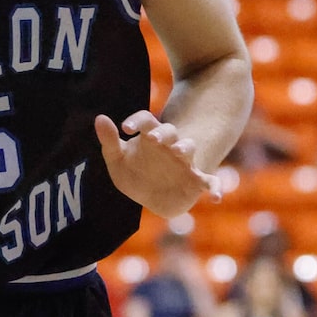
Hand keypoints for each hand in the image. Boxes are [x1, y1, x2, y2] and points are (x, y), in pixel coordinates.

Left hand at [95, 111, 218, 219]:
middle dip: (163, 133)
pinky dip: (215, 187)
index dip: (136, 121)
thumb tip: (100, 118)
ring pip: (189, 148)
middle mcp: (169, 145)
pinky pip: (210, 181)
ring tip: (177, 151)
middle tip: (152, 138)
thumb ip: (109, 141)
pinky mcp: (196, 180)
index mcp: (150, 136)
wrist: (154, 196)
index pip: (145, 120)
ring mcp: (185, 162)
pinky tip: (216, 198)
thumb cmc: (135, 172)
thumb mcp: (118, 159)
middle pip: (169, 131)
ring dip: (184, 148)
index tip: (124, 128)